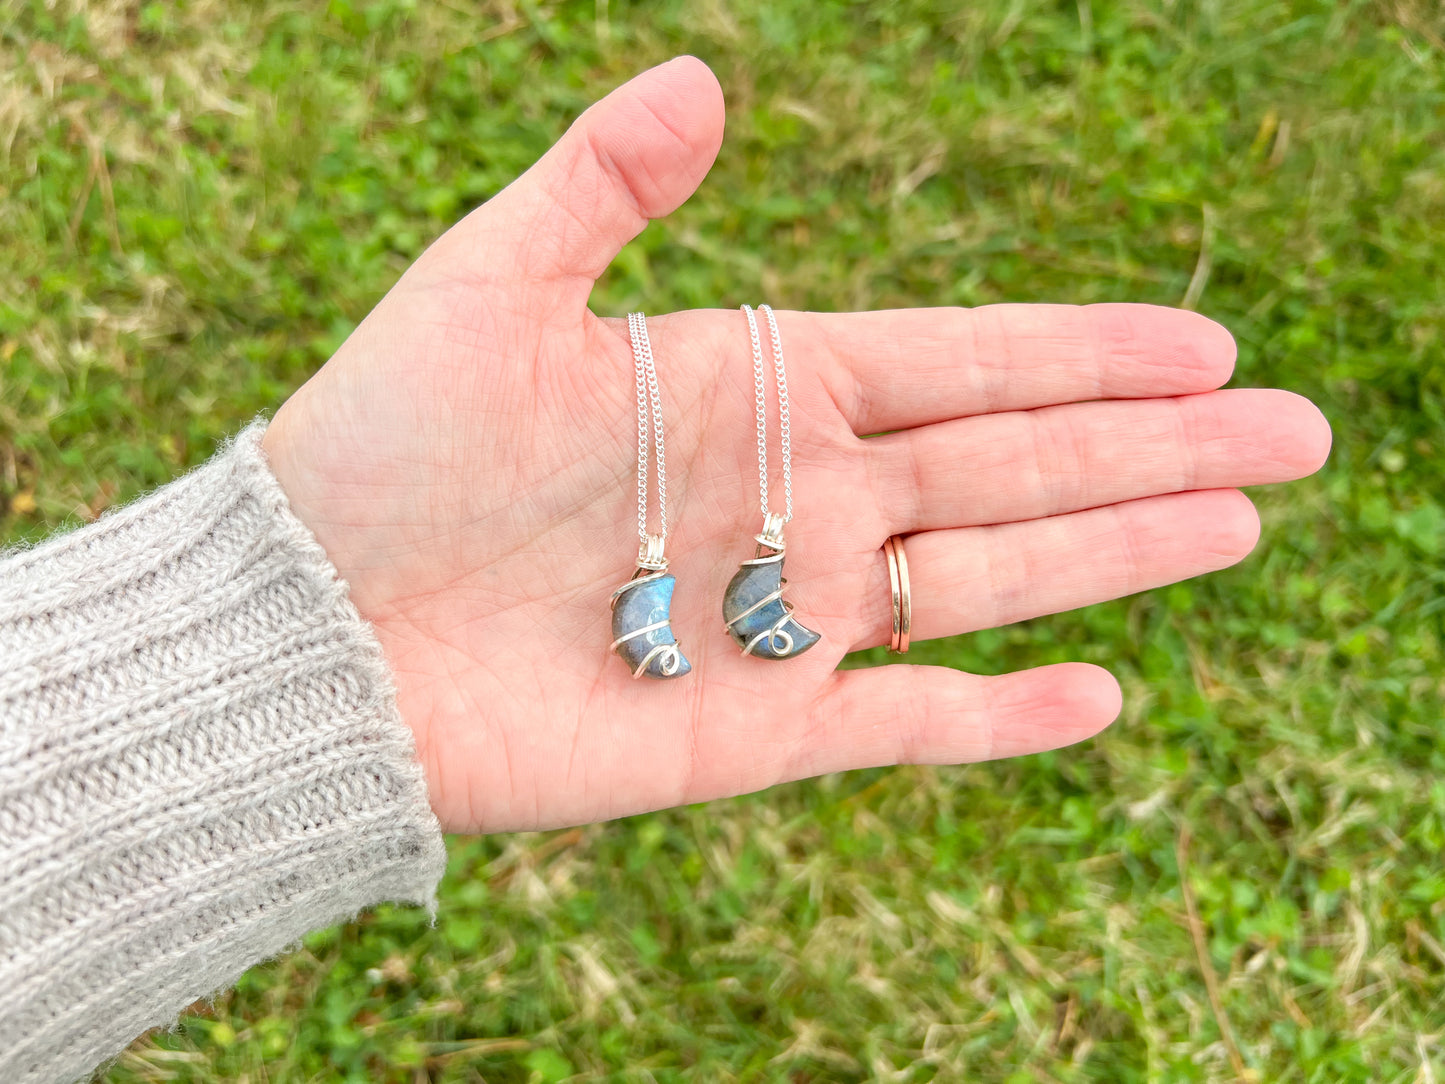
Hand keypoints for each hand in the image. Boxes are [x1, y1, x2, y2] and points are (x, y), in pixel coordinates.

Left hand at [262, 58, 1330, 833]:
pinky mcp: (756, 731)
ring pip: (992, 579)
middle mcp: (796, 498)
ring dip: (1119, 551)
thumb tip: (702, 81)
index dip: (1082, 355)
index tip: (1200, 344)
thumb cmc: (382, 449)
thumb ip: (599, 186)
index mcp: (757, 386)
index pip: (961, 362)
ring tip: (1244, 520)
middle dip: (1155, 447)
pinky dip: (1001, 720)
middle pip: (1014, 465)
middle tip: (1298, 427)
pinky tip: (1100, 694)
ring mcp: (787, 617)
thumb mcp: (487, 285)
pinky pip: (906, 725)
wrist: (313, 629)